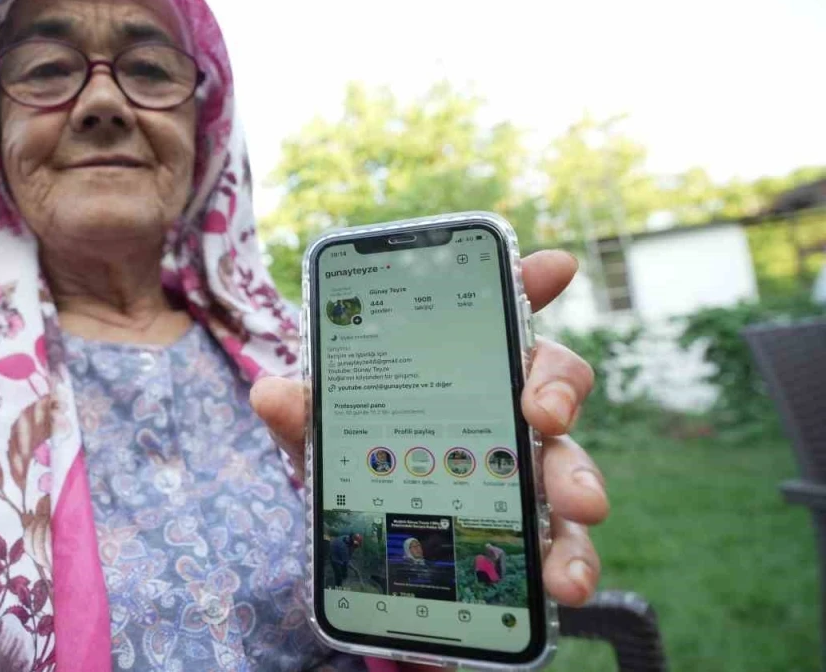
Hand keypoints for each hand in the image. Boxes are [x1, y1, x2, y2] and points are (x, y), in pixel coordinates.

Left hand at [252, 250, 605, 607]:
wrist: (360, 537)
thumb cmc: (355, 457)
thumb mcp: (322, 433)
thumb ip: (302, 411)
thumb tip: (270, 393)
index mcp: (463, 365)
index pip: (502, 310)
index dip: (530, 281)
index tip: (555, 266)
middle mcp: (506, 408)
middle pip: (553, 381)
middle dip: (559, 390)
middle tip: (546, 415)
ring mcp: (526, 469)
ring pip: (571, 465)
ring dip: (580, 489)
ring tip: (578, 510)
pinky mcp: (533, 528)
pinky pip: (564, 540)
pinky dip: (570, 560)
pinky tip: (562, 586)